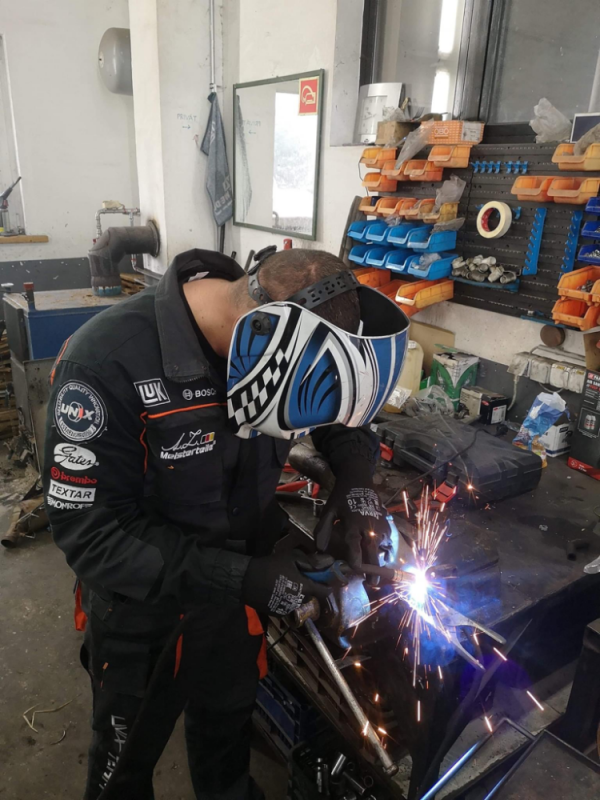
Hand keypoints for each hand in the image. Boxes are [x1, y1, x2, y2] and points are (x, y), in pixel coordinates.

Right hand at [242, 550, 335, 616]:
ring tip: (285, 584)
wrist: (247, 580)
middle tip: (298, 577)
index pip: (325, 591)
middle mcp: (299, 601)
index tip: (322, 578)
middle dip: (308, 587)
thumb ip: (310, 561)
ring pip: (299, 601)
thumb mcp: (291, 557)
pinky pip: (288, 606)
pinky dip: (286, 600)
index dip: (326, 584)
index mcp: (305, 588)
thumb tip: (327, 561)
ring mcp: (288, 609)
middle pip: (311, 595)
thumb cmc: (271, 566)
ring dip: (297, 594)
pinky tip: (277, 591)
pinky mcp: (278, 613)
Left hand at [314, 462, 388, 578]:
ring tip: (376, 572)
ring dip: (378, 560)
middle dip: (373, 568)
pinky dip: (384, 549)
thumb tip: (319, 550)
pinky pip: (387, 541)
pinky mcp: (386, 523)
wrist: (358, 479)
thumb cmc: (342, 496)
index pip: (354, 544)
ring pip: (382, 548)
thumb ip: (323, 529)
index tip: (356, 570)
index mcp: (352, 523)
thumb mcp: (329, 510)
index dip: (355, 559)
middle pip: (372, 551)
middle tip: (373, 584)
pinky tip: (379, 554)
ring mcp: (380, 525)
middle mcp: (368, 526)